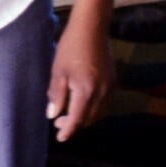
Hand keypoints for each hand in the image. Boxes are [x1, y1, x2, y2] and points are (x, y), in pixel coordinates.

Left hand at [46, 12, 114, 142]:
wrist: (92, 28)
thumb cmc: (71, 47)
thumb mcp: (58, 72)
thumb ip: (56, 95)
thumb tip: (52, 115)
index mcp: (86, 91)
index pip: (77, 119)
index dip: (68, 130)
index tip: (60, 138)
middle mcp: (101, 92)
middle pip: (89, 119)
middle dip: (75, 124)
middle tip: (59, 123)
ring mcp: (110, 87)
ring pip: (98, 112)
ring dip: (84, 117)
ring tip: (69, 114)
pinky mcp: (113, 80)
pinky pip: (104, 103)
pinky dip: (93, 108)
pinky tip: (81, 102)